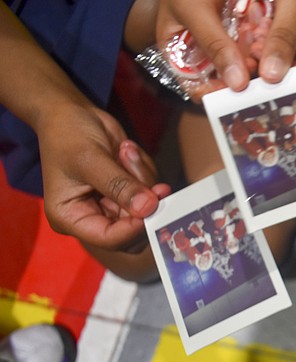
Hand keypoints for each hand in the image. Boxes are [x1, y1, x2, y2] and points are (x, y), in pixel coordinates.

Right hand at [38, 102, 169, 254]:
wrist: (71, 113)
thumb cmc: (67, 134)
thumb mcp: (90, 159)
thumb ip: (119, 185)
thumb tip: (147, 207)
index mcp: (70, 218)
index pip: (109, 239)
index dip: (135, 227)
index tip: (153, 204)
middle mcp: (92, 218)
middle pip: (134, 231)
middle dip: (144, 201)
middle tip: (148, 175)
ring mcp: (112, 206)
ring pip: (147, 209)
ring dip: (142, 178)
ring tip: (124, 150)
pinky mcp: (128, 193)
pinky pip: (151, 191)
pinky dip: (145, 170)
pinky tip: (126, 151)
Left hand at [156, 0, 295, 95]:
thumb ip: (283, 36)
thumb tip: (273, 77)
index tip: (269, 86)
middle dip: (281, 81)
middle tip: (251, 83)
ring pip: (291, 71)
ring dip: (267, 73)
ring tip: (243, 71)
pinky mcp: (289, 37)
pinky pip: (277, 59)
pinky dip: (260, 61)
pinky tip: (243, 59)